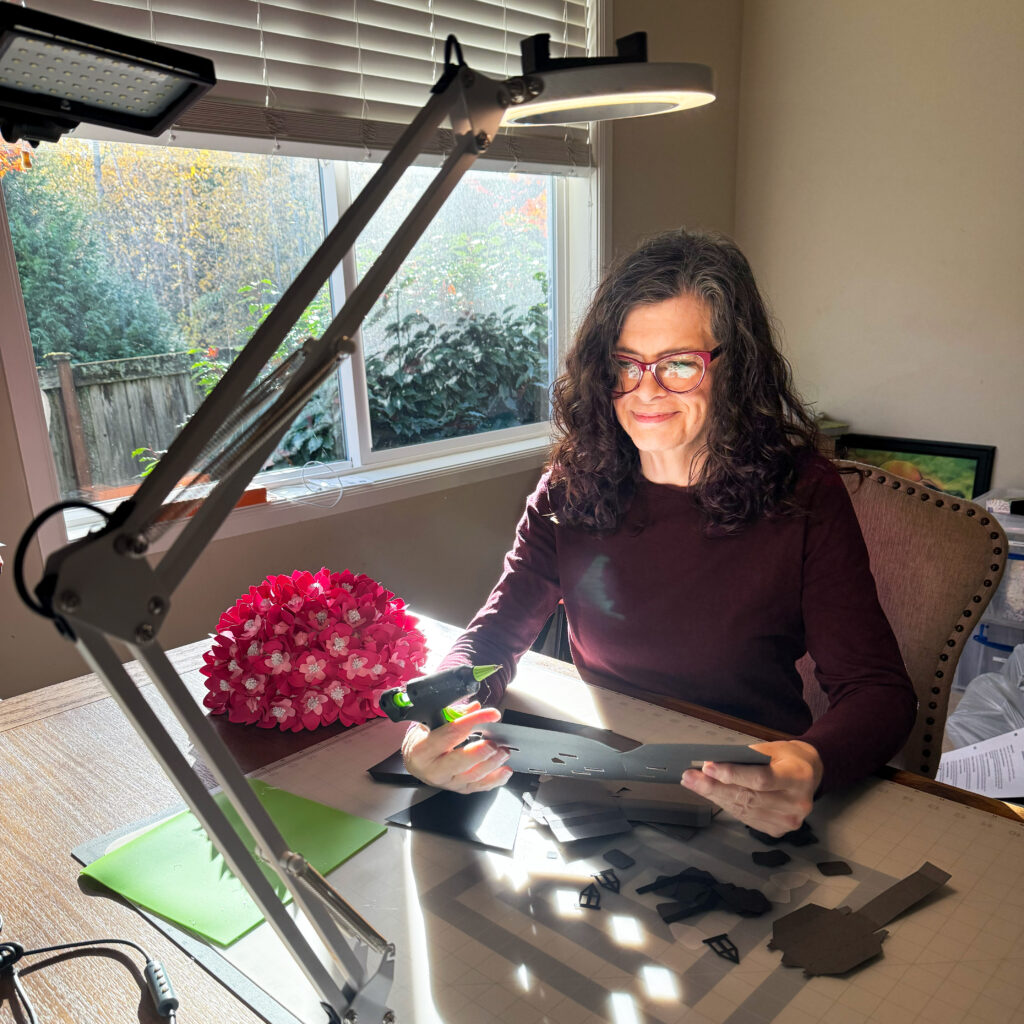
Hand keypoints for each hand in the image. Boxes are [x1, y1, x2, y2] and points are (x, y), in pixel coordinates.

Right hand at [401, 701, 512, 793]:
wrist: (415, 760)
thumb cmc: (424, 739)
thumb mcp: (432, 722)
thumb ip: (455, 714)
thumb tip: (475, 707)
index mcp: (423, 749)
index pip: (451, 734)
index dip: (473, 722)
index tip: (492, 714)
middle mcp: (434, 769)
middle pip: (459, 762)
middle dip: (480, 753)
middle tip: (494, 743)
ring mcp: (447, 782)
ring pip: (472, 777)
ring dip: (491, 764)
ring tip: (503, 752)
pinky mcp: (459, 789)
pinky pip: (479, 787)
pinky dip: (495, 779)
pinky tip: (505, 770)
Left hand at [680, 740, 822, 836]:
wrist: (809, 774)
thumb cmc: (786, 756)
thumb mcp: (771, 748)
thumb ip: (746, 757)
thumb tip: (710, 764)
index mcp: (798, 777)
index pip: (761, 778)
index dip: (732, 774)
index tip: (707, 766)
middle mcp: (797, 803)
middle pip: (748, 797)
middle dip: (713, 787)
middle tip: (689, 777)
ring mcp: (789, 821)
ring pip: (743, 809)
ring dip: (715, 796)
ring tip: (694, 783)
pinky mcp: (779, 830)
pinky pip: (745, 818)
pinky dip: (727, 805)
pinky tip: (712, 794)